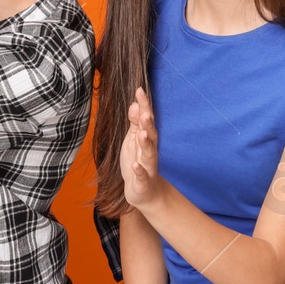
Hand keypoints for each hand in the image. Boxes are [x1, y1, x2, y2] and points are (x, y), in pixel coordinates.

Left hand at [119, 87, 161, 208]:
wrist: (145, 192)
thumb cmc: (139, 163)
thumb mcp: (134, 140)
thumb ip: (135, 122)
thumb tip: (135, 103)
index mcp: (146, 140)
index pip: (146, 120)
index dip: (144, 106)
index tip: (139, 90)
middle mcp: (149, 151)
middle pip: (151, 135)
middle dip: (148, 124)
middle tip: (146, 111)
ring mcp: (147, 167)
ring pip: (149, 154)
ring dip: (147, 144)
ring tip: (143, 134)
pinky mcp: (143, 182)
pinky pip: (142, 176)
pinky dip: (140, 171)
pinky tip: (136, 165)